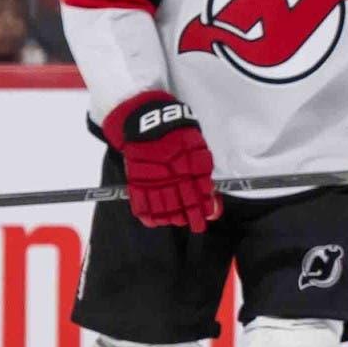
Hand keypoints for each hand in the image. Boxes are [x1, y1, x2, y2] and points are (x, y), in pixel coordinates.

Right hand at [104, 90, 220, 231]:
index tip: (209, 215)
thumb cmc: (176, 132)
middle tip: (196, 226)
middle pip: (184, 202)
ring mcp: (154, 178)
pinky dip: (147, 215)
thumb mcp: (197, 146)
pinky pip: (140, 202)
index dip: (205, 206)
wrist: (146, 119)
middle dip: (192, 216)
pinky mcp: (136, 179)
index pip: (202, 192)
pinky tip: (153, 222)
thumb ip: (202, 170)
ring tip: (177, 221)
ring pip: (164, 206)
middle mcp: (174, 174)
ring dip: (172, 217)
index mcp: (192, 165)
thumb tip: (211, 195)